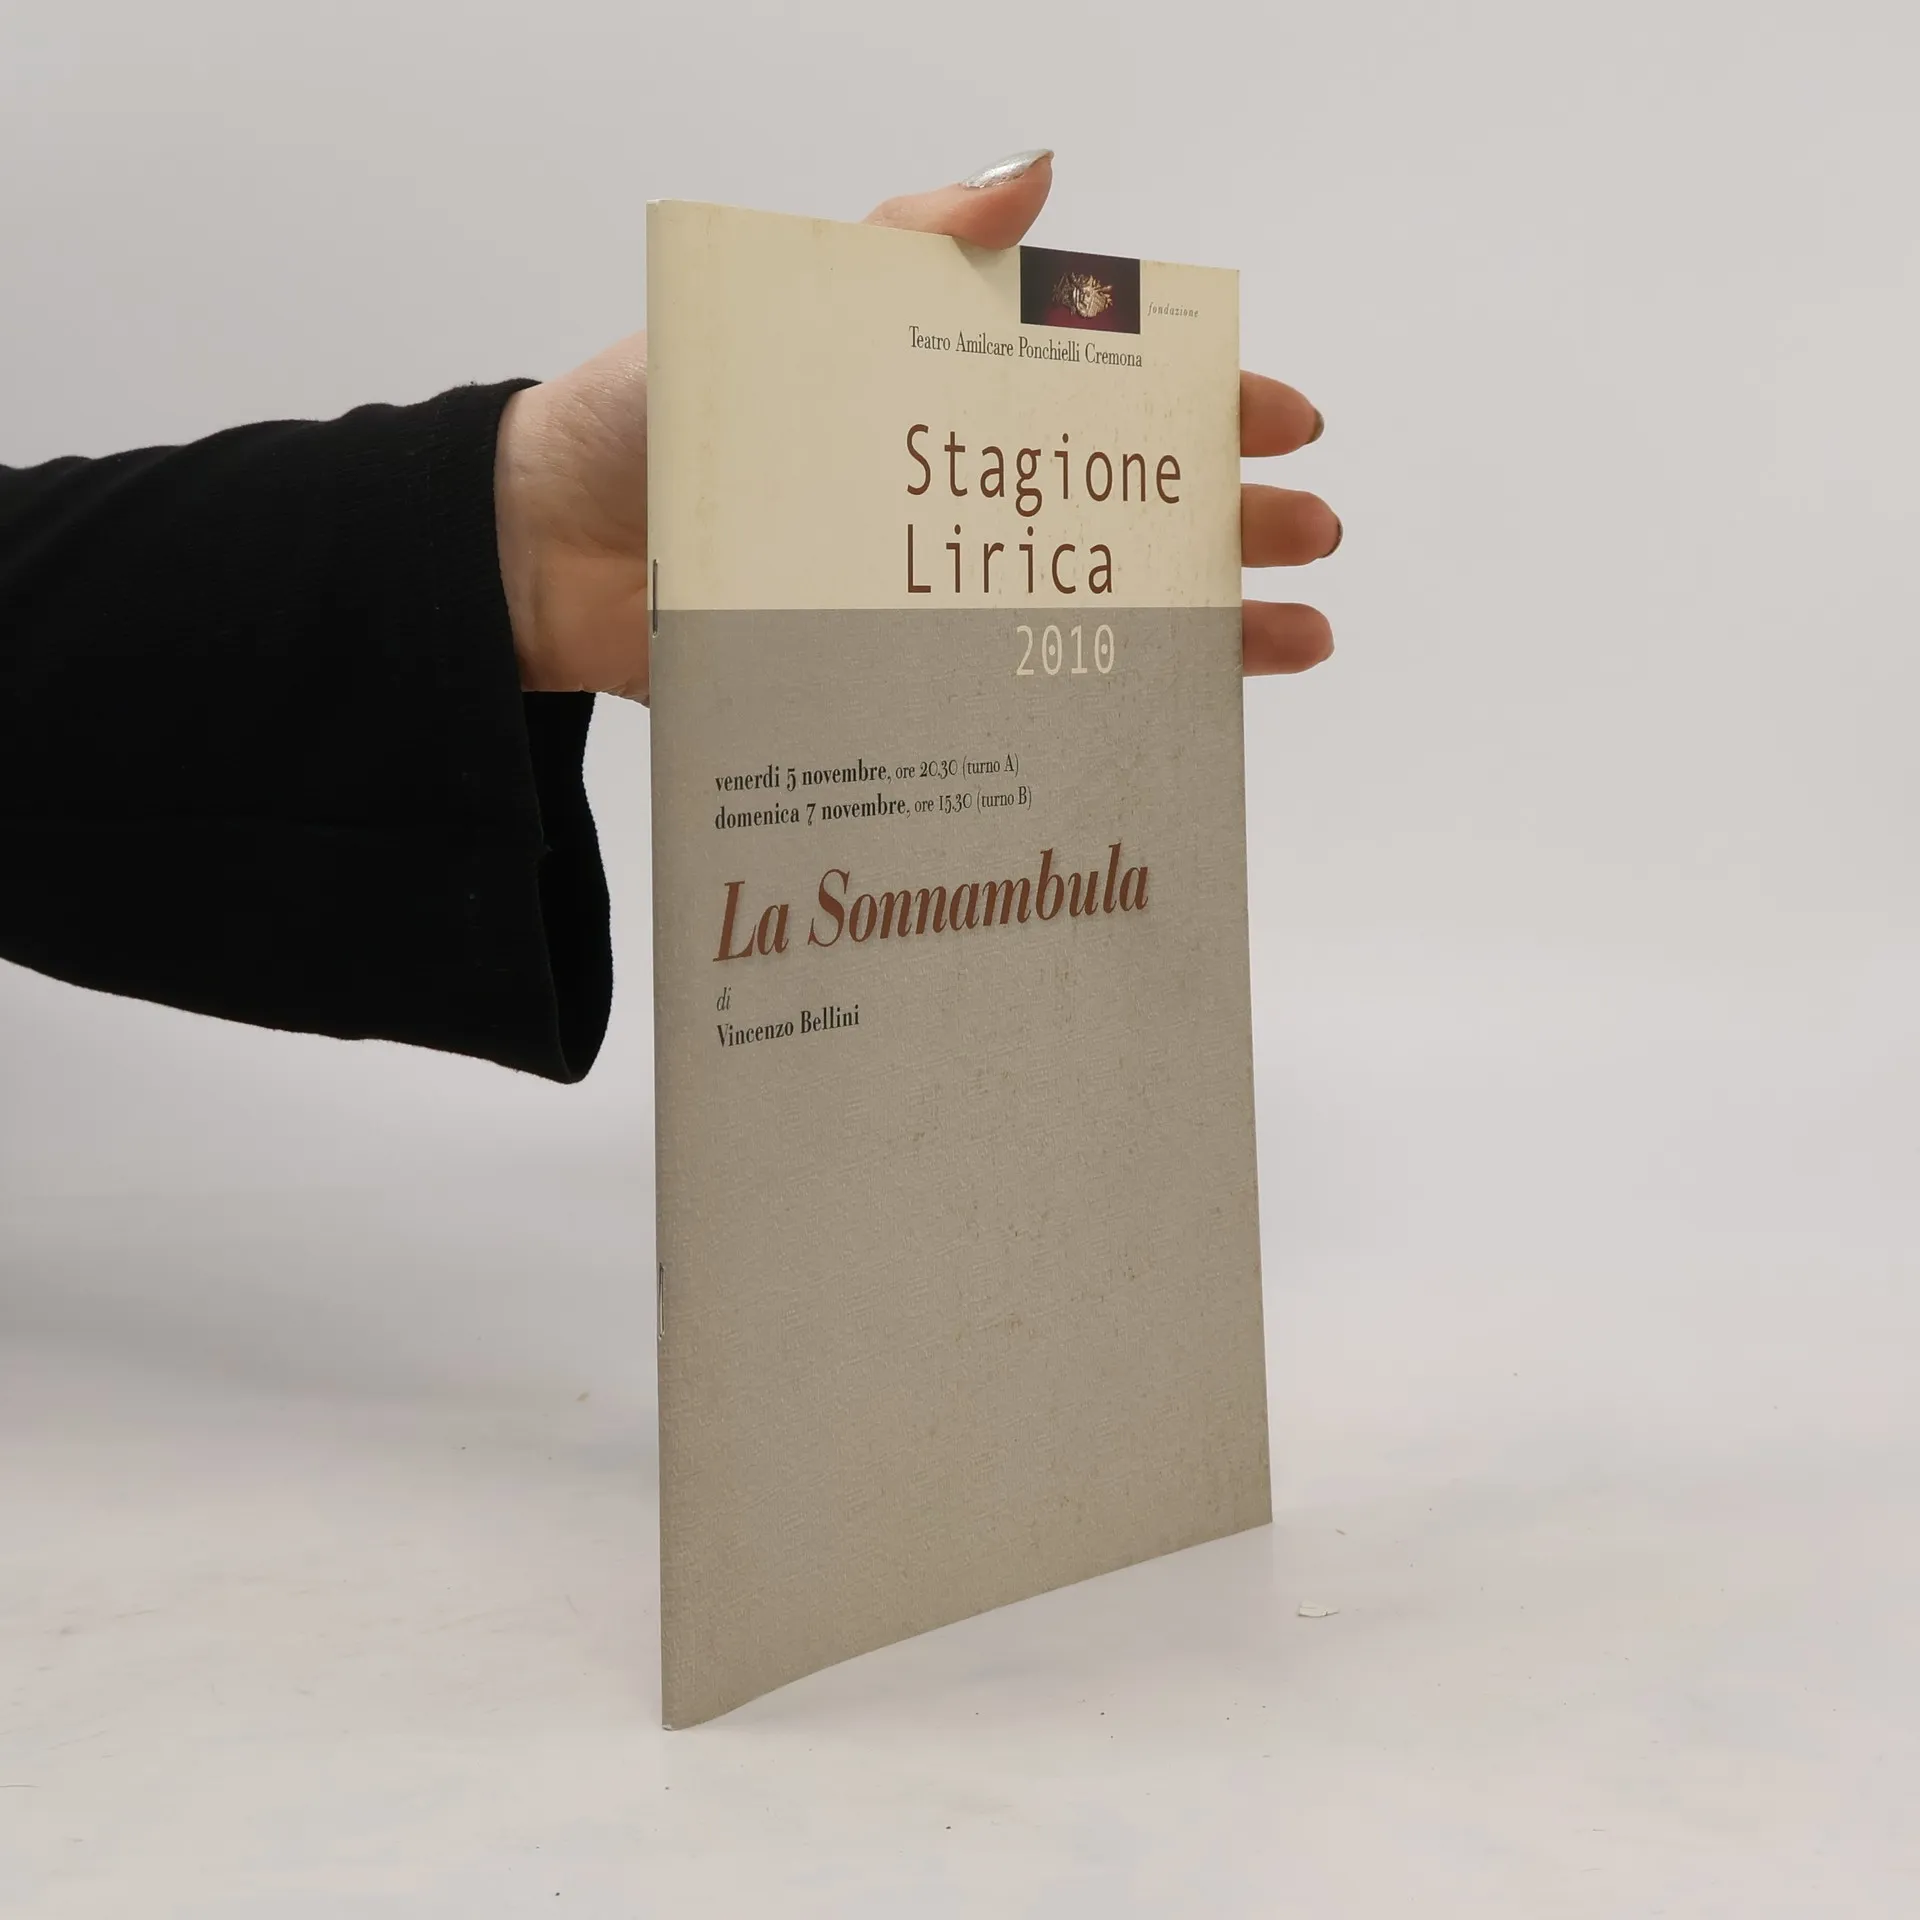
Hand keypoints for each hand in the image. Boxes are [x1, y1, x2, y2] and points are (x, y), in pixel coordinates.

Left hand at [495, 152, 1339, 700]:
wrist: (543, 556)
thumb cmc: (649, 416)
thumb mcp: (785, 306)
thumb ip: (909, 238)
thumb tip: (1040, 171)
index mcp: (945, 402)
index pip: (1102, 396)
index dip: (1201, 405)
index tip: (1279, 419)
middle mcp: (955, 503)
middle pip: (1122, 512)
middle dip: (1229, 522)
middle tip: (1308, 536)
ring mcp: (932, 600)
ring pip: (1090, 616)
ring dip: (1199, 628)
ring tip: (1290, 642)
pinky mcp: (893, 687)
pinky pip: (1008, 702)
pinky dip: (1088, 714)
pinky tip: (1162, 728)